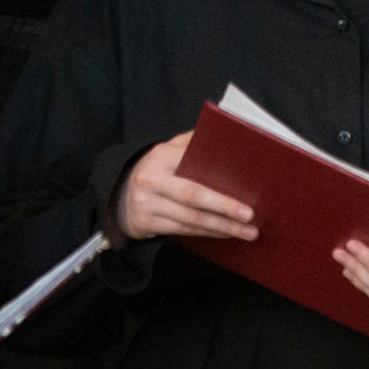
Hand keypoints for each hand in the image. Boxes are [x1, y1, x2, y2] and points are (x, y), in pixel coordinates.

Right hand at [118, 131, 257, 243]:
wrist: (119, 196)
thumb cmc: (155, 171)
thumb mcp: (167, 151)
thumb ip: (191, 144)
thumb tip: (224, 134)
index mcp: (160, 156)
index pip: (191, 163)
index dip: (216, 175)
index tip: (244, 184)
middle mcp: (150, 179)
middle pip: (192, 195)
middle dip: (224, 207)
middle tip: (249, 215)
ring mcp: (146, 203)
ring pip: (190, 218)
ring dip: (221, 226)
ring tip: (246, 231)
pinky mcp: (146, 223)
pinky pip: (183, 230)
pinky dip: (207, 233)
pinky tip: (224, 234)